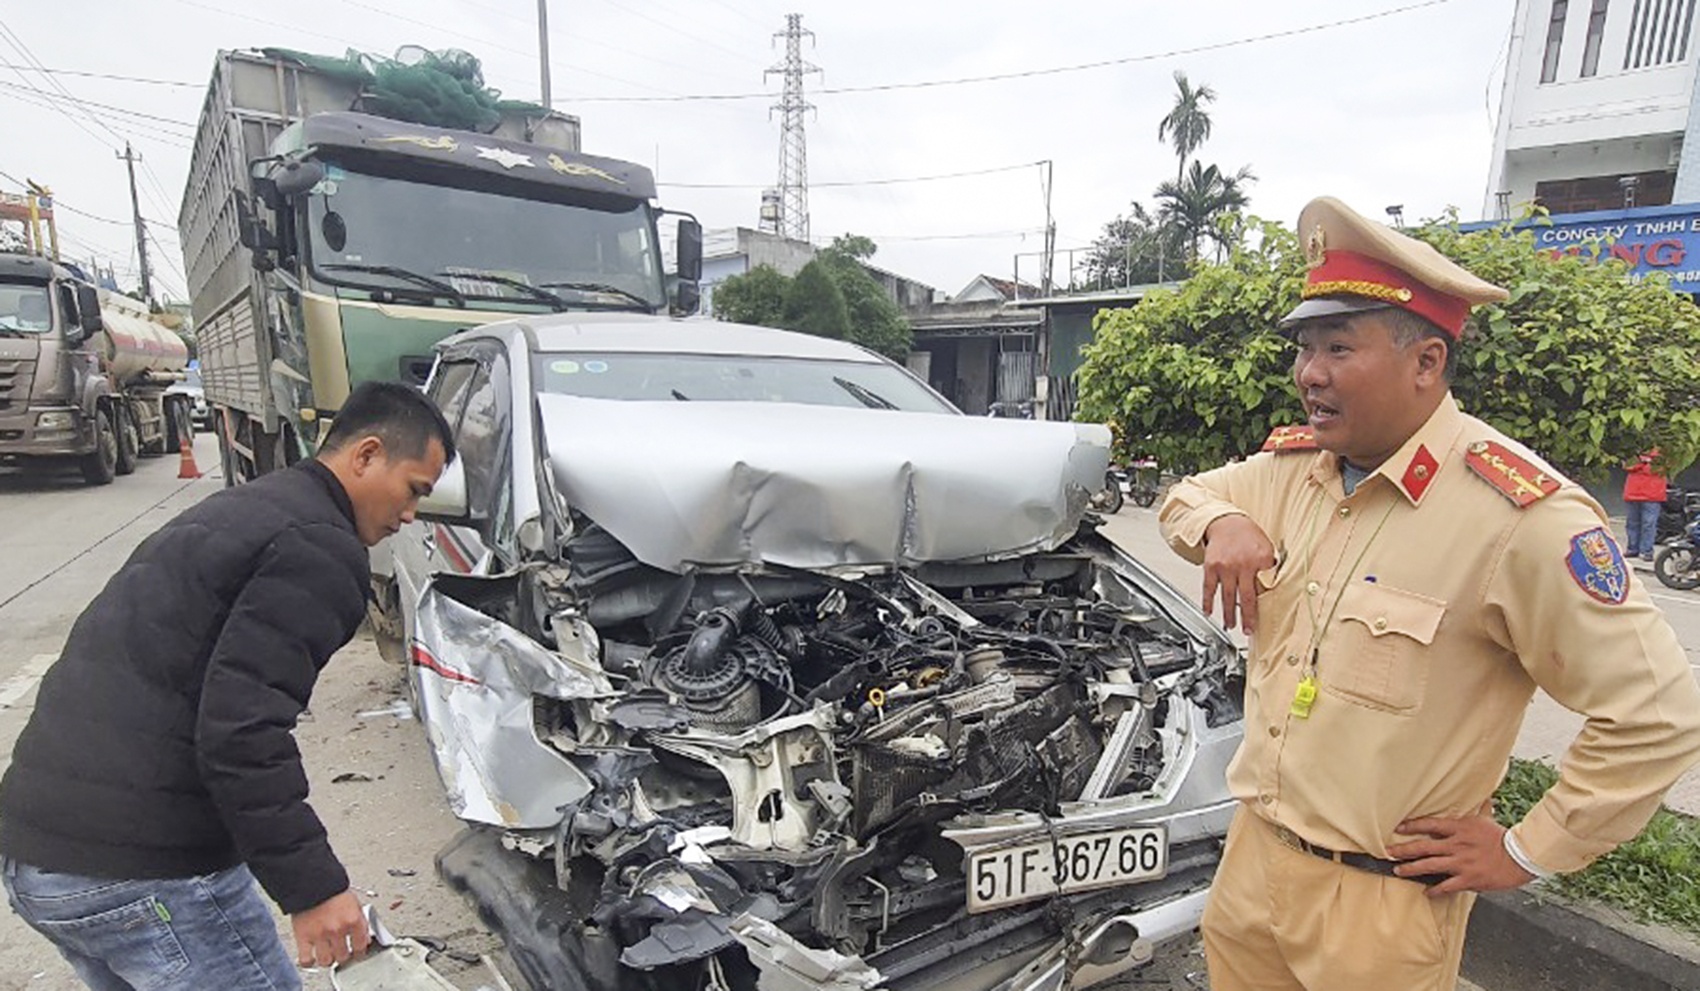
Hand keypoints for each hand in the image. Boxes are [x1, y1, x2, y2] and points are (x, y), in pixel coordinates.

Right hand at [291, 889, 370, 967]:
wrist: (311, 882)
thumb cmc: (333, 891)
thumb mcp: (354, 904)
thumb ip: (361, 923)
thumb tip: (365, 940)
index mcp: (353, 920)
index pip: (361, 947)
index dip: (359, 952)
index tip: (357, 952)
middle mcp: (337, 929)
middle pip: (343, 957)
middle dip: (343, 956)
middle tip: (341, 952)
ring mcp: (320, 935)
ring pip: (327, 961)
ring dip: (328, 960)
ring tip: (327, 954)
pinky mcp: (303, 937)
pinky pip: (306, 960)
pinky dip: (309, 961)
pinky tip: (312, 956)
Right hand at [1201, 514, 1275, 633]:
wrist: (1226, 521)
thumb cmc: (1247, 535)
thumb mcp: (1266, 547)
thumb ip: (1269, 566)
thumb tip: (1272, 585)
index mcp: (1261, 559)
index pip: (1265, 587)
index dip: (1265, 603)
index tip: (1265, 617)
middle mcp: (1243, 564)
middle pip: (1246, 597)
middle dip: (1247, 617)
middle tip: (1248, 630)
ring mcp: (1225, 566)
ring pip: (1227, 595)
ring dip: (1228, 613)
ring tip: (1231, 625)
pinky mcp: (1211, 566)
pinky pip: (1209, 587)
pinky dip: (1207, 601)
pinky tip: (1208, 611)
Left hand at [1387, 814, 1535, 896]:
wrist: (1521, 857)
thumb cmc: (1503, 838)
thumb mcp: (1486, 819)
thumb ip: (1479, 808)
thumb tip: (1483, 795)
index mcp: (1460, 828)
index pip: (1430, 825)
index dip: (1412, 826)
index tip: (1398, 828)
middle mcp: (1457, 844)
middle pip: (1423, 846)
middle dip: (1403, 849)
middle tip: (1388, 851)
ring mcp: (1461, 862)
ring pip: (1429, 866)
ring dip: (1411, 868)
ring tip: (1398, 870)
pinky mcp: (1469, 879)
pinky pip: (1446, 886)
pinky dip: (1435, 890)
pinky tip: (1426, 892)